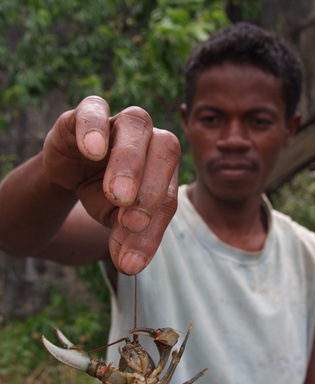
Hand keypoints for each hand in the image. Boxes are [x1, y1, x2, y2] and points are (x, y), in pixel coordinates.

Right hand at [43, 96, 180, 273]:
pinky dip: (95, 128)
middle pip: (165, 150)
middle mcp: (149, 140)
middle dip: (152, 190)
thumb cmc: (103, 197)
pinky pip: (95, 109)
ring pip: (136, 125)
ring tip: (116, 196)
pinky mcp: (87, 113)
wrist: (69, 173)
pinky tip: (92, 151)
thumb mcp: (116, 221)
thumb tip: (129, 266)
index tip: (133, 259)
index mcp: (165, 169)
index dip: (153, 229)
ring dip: (129, 162)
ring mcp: (120, 122)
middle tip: (131, 223)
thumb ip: (128, 239)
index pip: (168, 197)